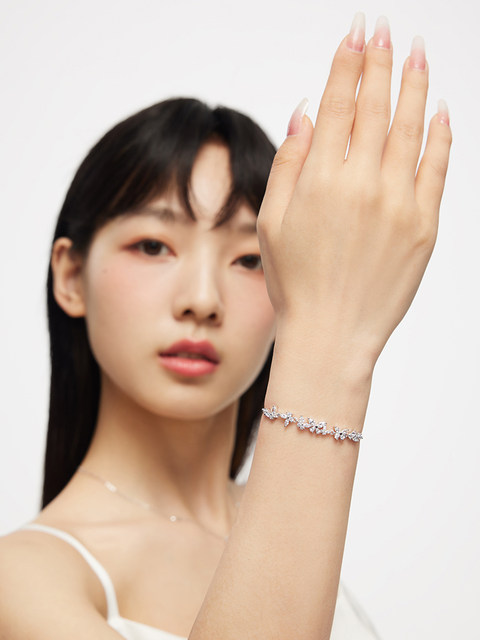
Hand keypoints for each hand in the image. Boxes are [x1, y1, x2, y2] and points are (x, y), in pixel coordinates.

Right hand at [257, 14, 451, 363]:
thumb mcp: (271, 222)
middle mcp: (363, 183)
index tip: (358, 31)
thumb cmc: (295, 283)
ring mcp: (399, 204)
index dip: (349, 62)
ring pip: (412, 129)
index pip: (340, 104)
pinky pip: (437, 169)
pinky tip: (441, 110)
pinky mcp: (425, 226)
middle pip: (377, 107)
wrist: (332, 335)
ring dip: (415, 86)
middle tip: (386, 27)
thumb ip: (289, 162)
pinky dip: (441, 135)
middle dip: (382, 60)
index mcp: (321, 180)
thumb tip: (306, 111)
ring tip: (418, 52)